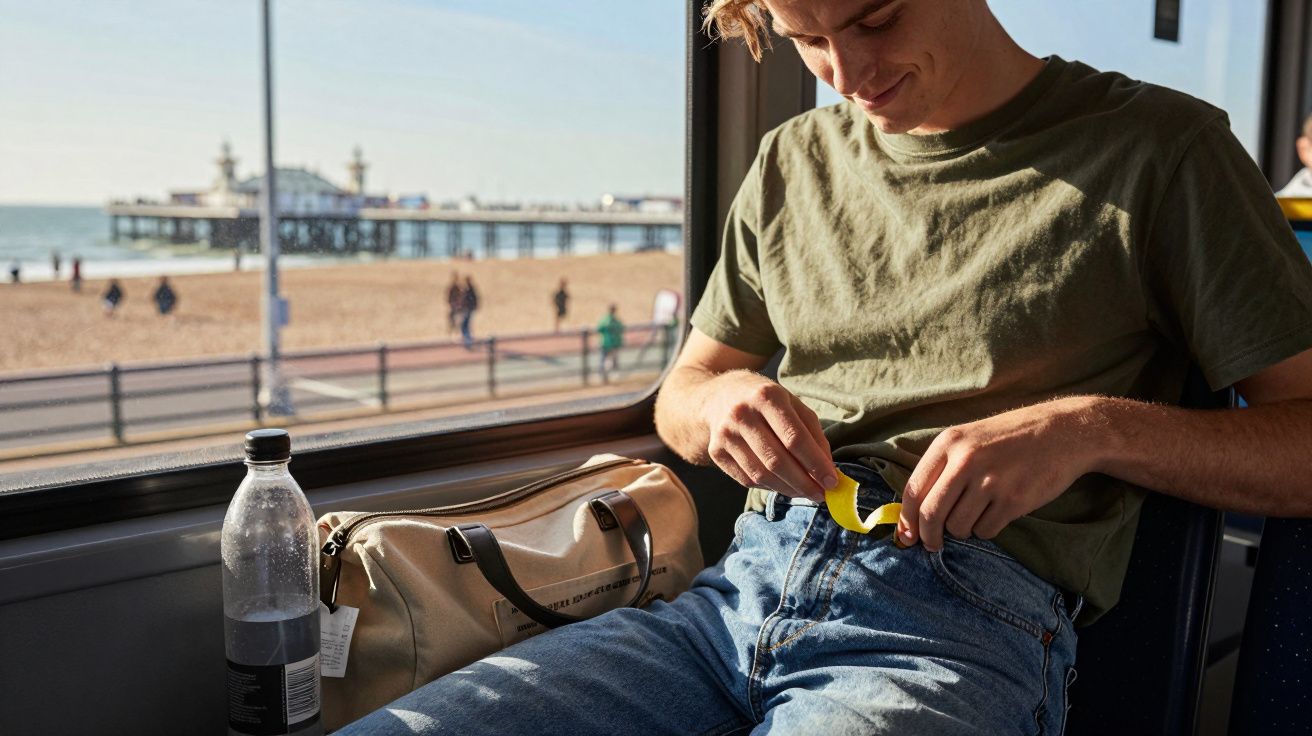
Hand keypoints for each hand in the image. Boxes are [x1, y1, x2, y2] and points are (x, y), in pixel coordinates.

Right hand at [702, 372, 834, 501]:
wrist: (720, 396)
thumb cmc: (765, 402)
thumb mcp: (793, 404)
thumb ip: (813, 434)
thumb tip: (827, 470)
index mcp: (766, 397)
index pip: (795, 439)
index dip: (816, 465)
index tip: (832, 482)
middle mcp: (742, 414)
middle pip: (777, 461)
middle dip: (804, 483)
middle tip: (821, 495)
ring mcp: (726, 434)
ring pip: (761, 475)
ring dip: (788, 489)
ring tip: (805, 492)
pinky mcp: (716, 452)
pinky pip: (747, 479)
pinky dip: (770, 487)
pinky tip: (783, 485)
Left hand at [897, 397, 1101, 550]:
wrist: (1062, 431)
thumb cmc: (1009, 438)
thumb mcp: (968, 438)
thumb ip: (941, 468)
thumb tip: (913, 512)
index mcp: (949, 443)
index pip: (914, 489)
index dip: (907, 519)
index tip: (906, 536)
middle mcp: (966, 461)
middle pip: (932, 514)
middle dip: (928, 536)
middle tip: (932, 545)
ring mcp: (991, 481)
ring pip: (959, 526)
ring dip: (963, 530)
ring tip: (976, 514)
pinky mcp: (1014, 499)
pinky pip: (986, 530)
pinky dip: (986, 529)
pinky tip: (997, 512)